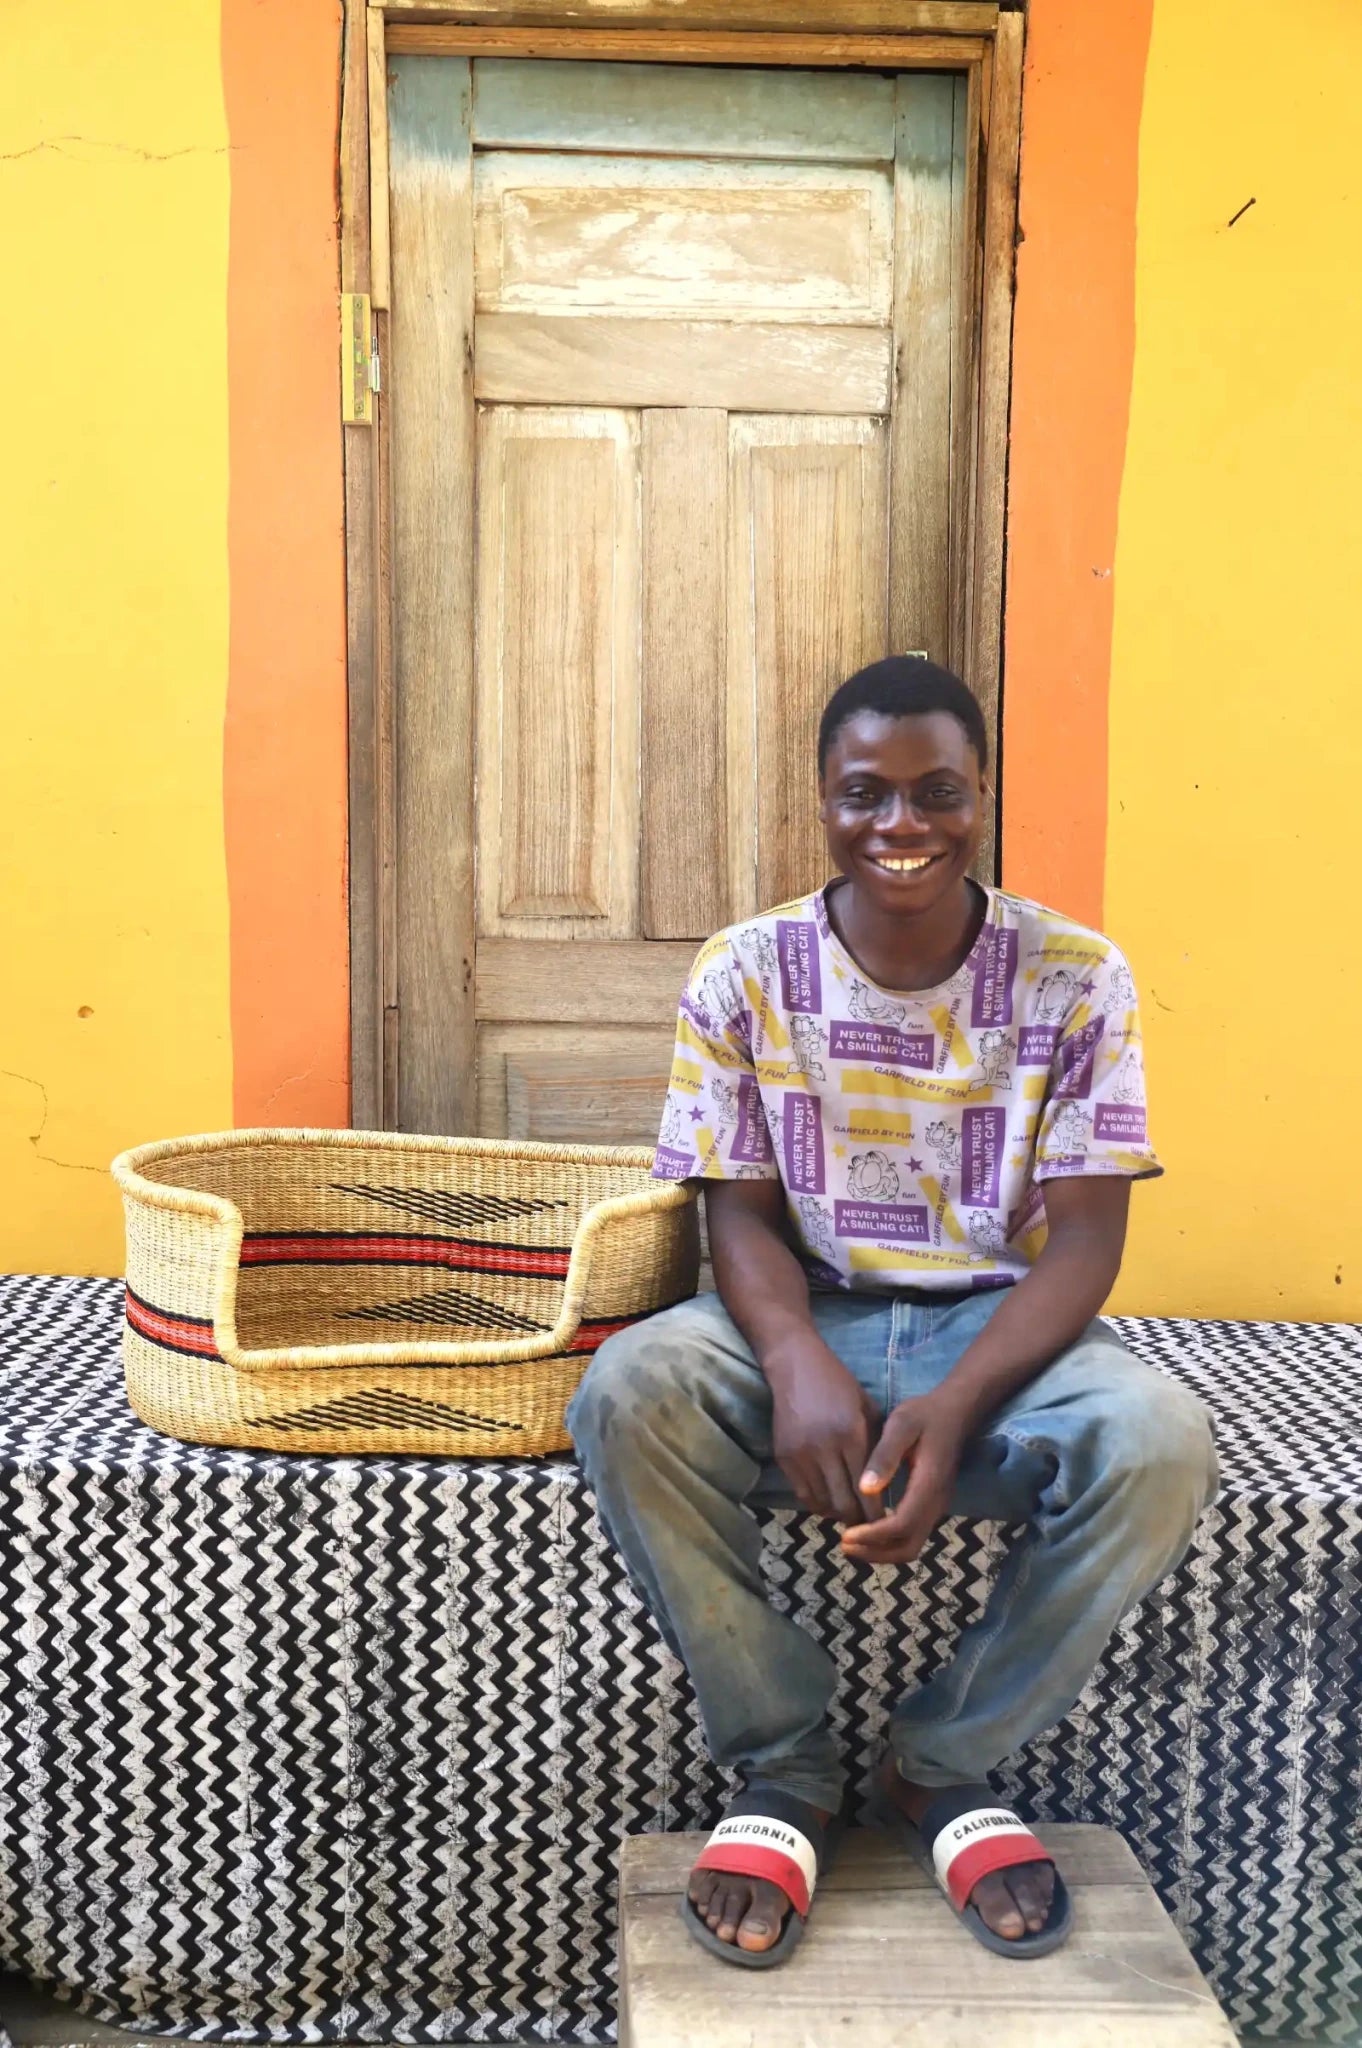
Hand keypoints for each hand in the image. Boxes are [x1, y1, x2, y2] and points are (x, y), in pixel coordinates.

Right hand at [766, 1341, 883, 1526]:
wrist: (796, 1366)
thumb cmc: (840, 1386)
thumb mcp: (869, 1411)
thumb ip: (877, 1448)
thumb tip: (885, 1488)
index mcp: (852, 1434)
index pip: (867, 1490)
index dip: (877, 1514)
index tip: (886, 1522)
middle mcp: (825, 1447)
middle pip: (844, 1503)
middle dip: (858, 1519)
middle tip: (868, 1524)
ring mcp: (801, 1453)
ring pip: (822, 1503)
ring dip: (837, 1513)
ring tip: (849, 1513)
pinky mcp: (783, 1456)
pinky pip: (802, 1493)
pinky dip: (817, 1502)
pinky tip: (828, 1499)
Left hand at [840, 1392, 969, 1564]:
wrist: (955, 1412)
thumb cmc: (925, 1415)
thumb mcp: (901, 1424)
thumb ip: (885, 1455)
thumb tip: (865, 1488)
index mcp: (929, 1484)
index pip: (903, 1525)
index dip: (874, 1535)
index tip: (847, 1534)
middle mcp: (937, 1503)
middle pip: (909, 1547)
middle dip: (875, 1552)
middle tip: (844, 1544)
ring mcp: (936, 1507)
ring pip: (911, 1546)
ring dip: (880, 1551)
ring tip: (850, 1542)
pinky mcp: (931, 1506)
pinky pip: (911, 1535)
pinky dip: (887, 1542)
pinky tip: (865, 1531)